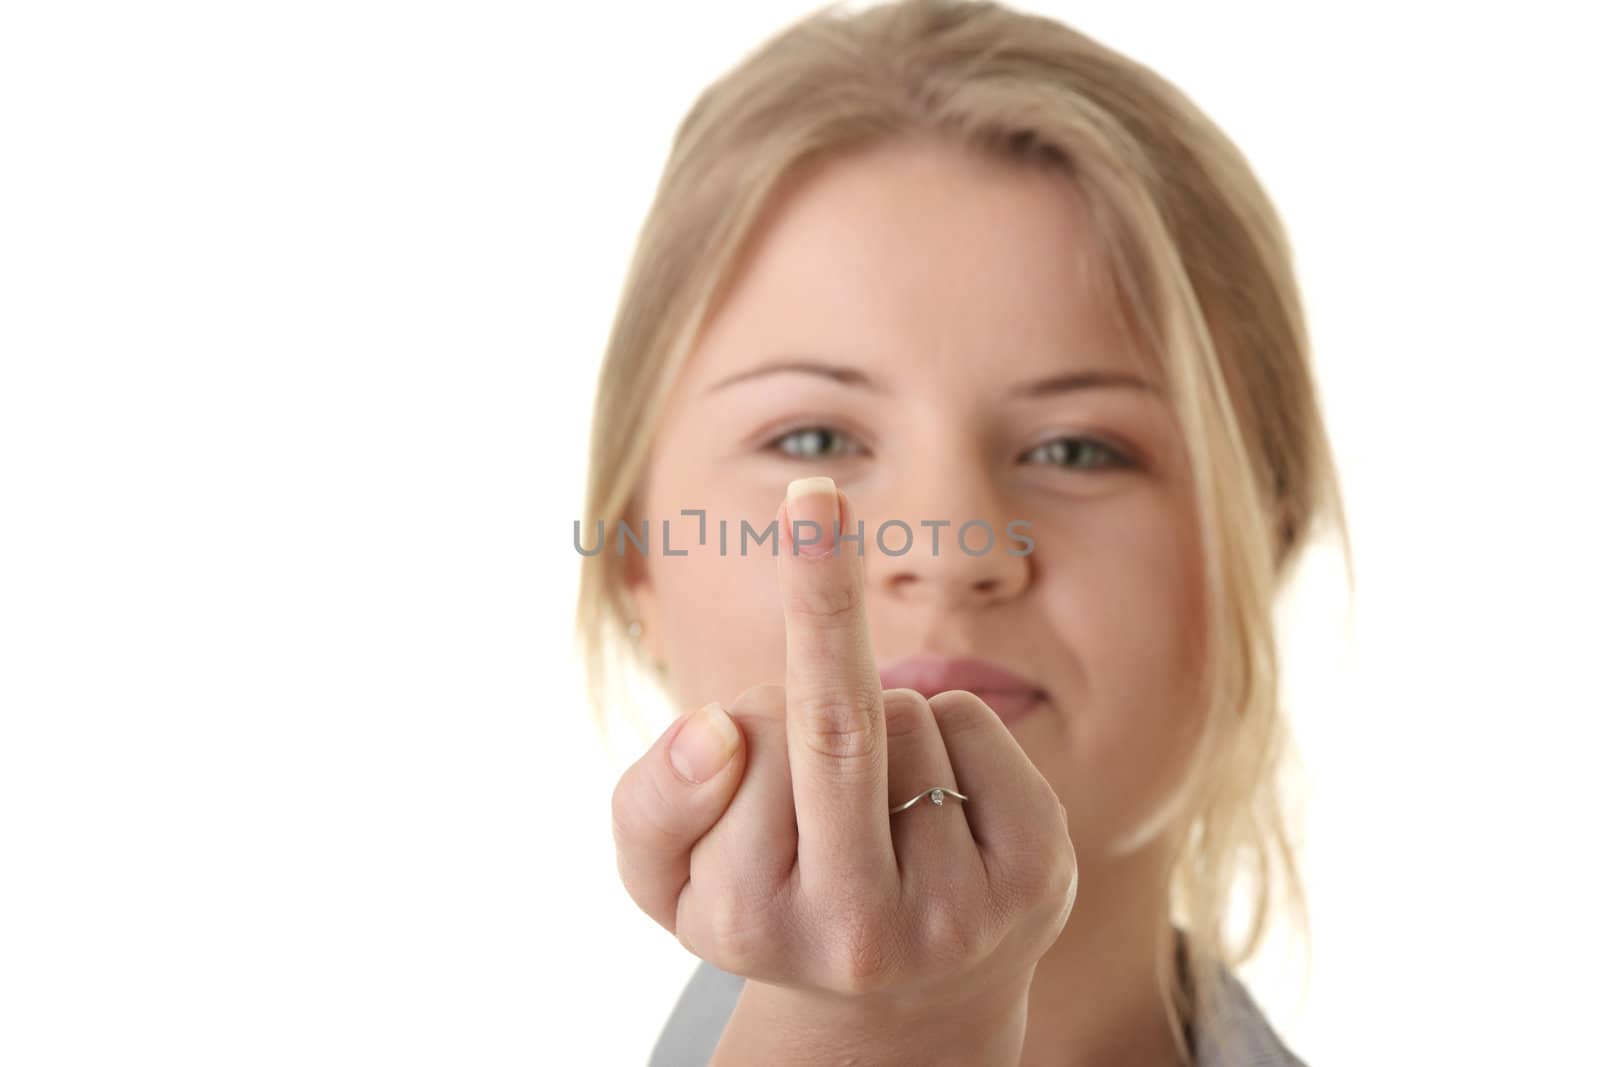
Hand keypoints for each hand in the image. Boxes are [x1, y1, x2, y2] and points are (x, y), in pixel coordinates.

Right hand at [612, 477, 1076, 1057]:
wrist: (900, 997)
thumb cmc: (766, 904)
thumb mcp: (669, 878)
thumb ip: (653, 806)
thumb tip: (714, 733)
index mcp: (756, 926)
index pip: (748, 756)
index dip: (742, 701)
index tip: (744, 610)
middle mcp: (862, 932)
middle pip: (839, 727)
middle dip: (820, 596)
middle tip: (812, 495)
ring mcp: (963, 911)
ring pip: (905, 712)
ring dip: (877, 715)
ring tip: (870, 796)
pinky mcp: (1040, 875)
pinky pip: (971, 721)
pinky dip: (944, 728)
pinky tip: (934, 800)